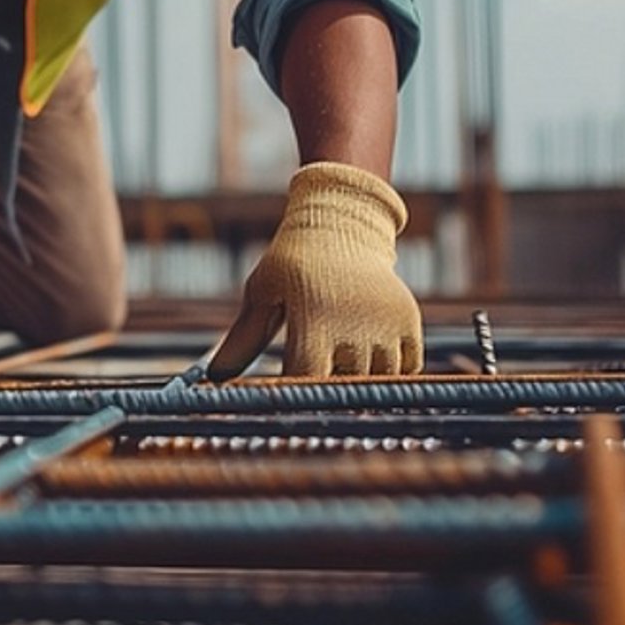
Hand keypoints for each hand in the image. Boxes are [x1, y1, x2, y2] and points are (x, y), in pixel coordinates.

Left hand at [208, 162, 422, 378]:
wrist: (341, 224)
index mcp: (314, 319)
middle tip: (316, 381)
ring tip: (340, 363)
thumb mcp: (262, 293)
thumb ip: (242, 339)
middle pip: (344, 386)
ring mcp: (386, 324)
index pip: (307, 380)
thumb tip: (214, 377)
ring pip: (378, 381)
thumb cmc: (291, 262)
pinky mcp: (409, 321)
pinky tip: (368, 358)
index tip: (288, 401)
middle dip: (329, 390)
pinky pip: (408, 369)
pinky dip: (390, 373)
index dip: (297, 395)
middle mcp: (354, 324)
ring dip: (360, 383)